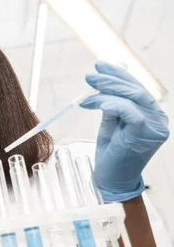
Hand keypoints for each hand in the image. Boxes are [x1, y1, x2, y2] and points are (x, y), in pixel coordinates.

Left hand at [80, 61, 169, 202]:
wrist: (112, 179)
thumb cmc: (112, 154)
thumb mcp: (111, 125)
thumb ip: (112, 106)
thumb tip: (101, 86)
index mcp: (150, 114)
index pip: (136, 89)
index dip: (119, 75)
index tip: (100, 66)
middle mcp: (157, 118)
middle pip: (136, 91)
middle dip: (111, 79)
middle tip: (91, 74)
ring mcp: (155, 126)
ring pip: (133, 99)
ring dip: (108, 89)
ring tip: (90, 84)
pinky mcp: (146, 135)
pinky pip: (131, 113)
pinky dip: (114, 104)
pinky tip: (97, 103)